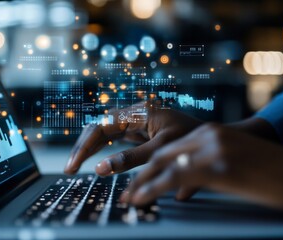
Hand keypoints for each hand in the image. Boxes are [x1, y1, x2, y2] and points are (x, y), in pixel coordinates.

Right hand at [64, 103, 201, 183]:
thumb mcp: (161, 149)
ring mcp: (136, 122)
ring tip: (76, 165)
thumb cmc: (192, 138)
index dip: (84, 146)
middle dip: (83, 147)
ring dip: (90, 148)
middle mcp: (133, 114)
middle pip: (99, 127)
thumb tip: (101, 169)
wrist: (212, 137)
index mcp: (138, 112)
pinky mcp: (140, 131)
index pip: (101, 126)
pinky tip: (97, 159)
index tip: (73, 166)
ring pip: (105, 132)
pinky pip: (115, 139)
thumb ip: (131, 159)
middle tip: (70, 168)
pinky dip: (103, 150)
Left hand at [123, 123, 282, 209]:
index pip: (170, 149)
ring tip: (129, 199)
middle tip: (126, 193)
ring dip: (141, 183)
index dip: (150, 167)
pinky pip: (175, 177)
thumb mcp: (230, 163)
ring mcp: (213, 148)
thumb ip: (204, 166)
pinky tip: (142, 198)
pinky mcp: (218, 165)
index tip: (137, 182)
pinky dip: (153, 189)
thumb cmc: (267, 172)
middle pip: (162, 154)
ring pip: (163, 164)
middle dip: (141, 175)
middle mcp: (209, 135)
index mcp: (211, 132)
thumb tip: (179, 186)